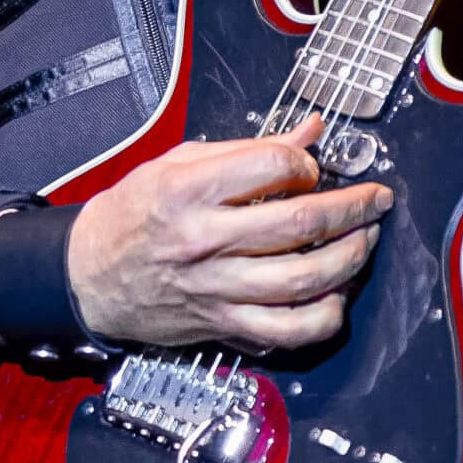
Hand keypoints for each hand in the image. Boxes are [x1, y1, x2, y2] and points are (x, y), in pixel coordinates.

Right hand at [65, 114, 392, 350]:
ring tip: (365, 240)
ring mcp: (217, 288)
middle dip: (353, 207)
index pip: (273, 165)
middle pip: (301, 222)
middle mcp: (206, 240)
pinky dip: (324, 316)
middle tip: (376, 199)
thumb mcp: (178, 163)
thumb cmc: (132, 214)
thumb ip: (248, 148)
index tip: (313, 167)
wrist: (87, 277)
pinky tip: (336, 296)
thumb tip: (310, 131)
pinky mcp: (223, 326)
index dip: (307, 162)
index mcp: (190, 190)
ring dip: (350, 257)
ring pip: (304, 278)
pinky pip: (287, 331)